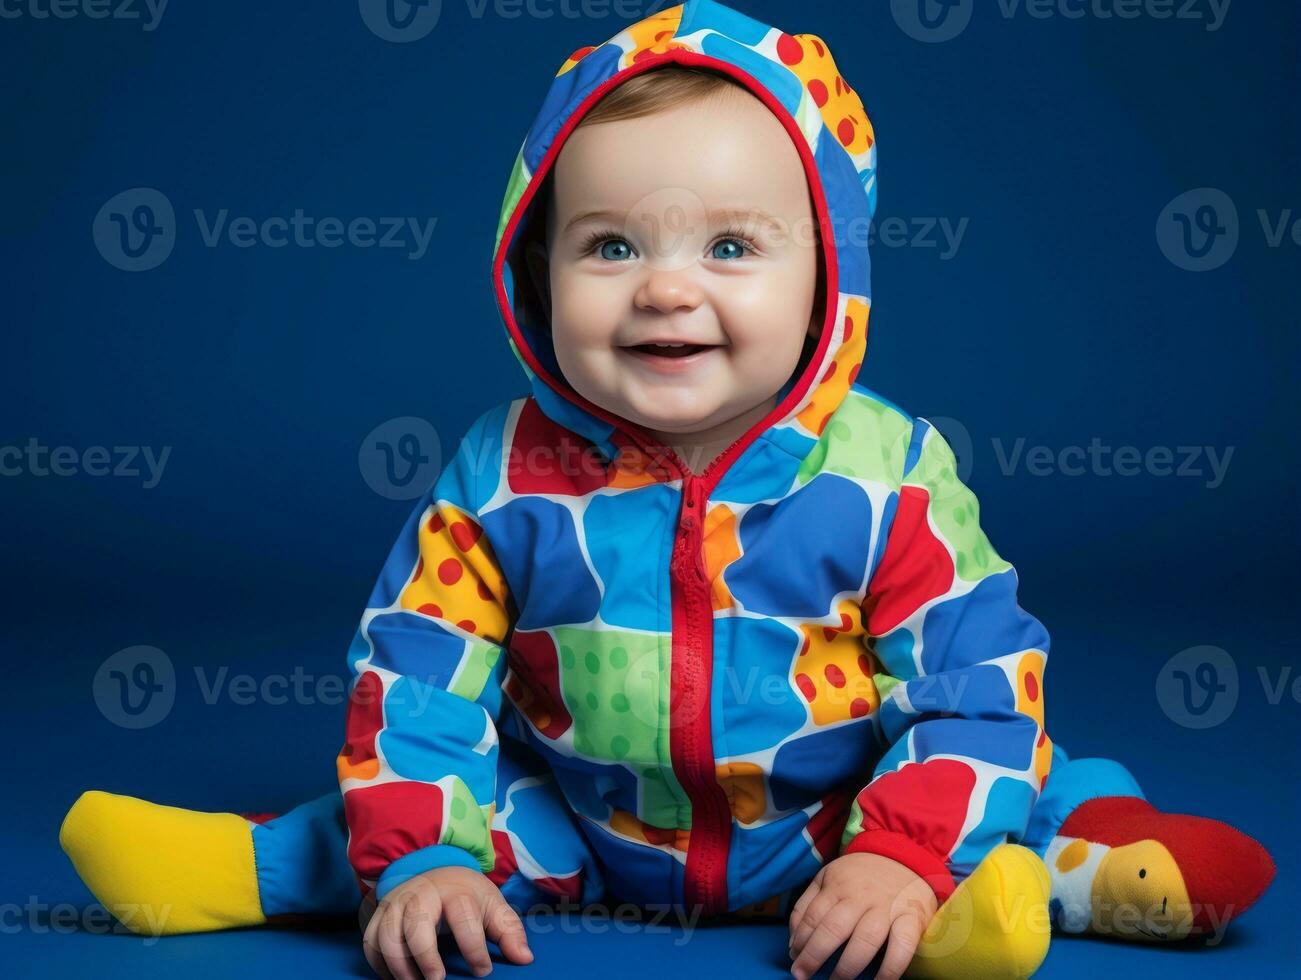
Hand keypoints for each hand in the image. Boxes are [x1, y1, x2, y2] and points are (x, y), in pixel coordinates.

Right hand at [361, 865, 533, 979]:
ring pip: (387, 935)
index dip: (474, 948)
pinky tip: (396, 977)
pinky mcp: (379, 913)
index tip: (482, 971)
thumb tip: (524, 958)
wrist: (437, 870)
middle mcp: (422, 893)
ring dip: (399, 966)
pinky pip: (370, 941)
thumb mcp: (493, 906)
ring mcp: (397, 902)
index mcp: (456, 890)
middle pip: (417, 925)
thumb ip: (509, 932)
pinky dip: (379, 964)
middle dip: (426, 957)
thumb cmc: (468, 896)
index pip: (463, 919)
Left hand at [788, 852, 937, 979]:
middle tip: (803, 975)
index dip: (801, 941)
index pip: (813, 916)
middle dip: (815, 955)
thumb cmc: (860, 874)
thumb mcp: (828, 877)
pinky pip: (902, 947)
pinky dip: (891, 968)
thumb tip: (794, 942)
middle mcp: (860, 896)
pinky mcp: (912, 918)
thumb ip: (807, 905)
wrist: (904, 854)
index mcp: (837, 885)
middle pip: (834, 928)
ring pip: (865, 940)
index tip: (794, 960)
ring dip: (847, 967)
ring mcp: (887, 907)